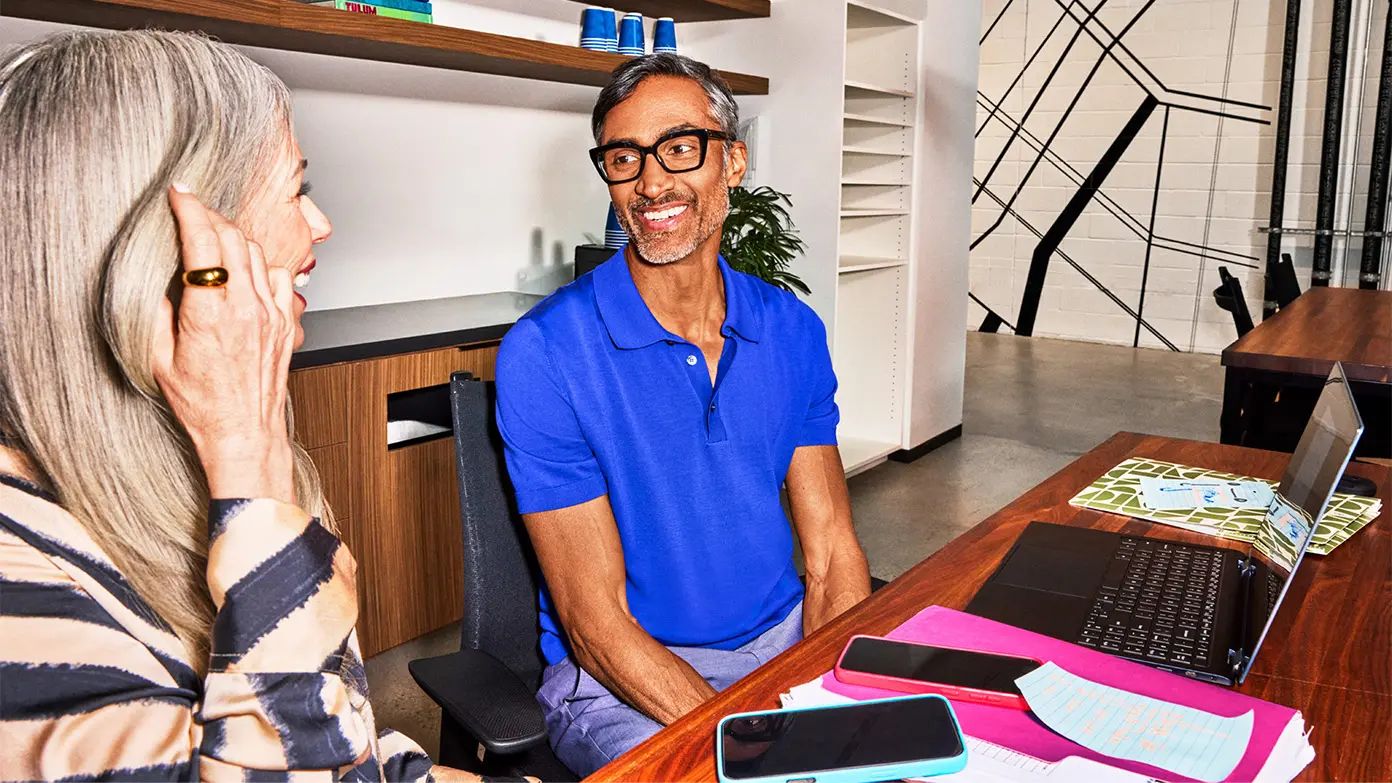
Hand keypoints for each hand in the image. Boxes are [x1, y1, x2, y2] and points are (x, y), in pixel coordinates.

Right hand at [152, 185, 296, 503]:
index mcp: (209, 313)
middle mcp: (245, 308)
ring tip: (213, 239)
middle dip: (209, 216)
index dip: (190, 209)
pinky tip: (245, 272)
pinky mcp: (286, 323)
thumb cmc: (201, 403)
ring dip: (233, 237)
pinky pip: (278, 277)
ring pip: (257, 253)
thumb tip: (162, 277)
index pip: (203, 243)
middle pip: (232, 237)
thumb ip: (157, 311)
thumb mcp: (159, 358)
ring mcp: (271, 314)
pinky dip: (260, 265)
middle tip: (191, 212)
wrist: (244, 431)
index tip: (179, 193)